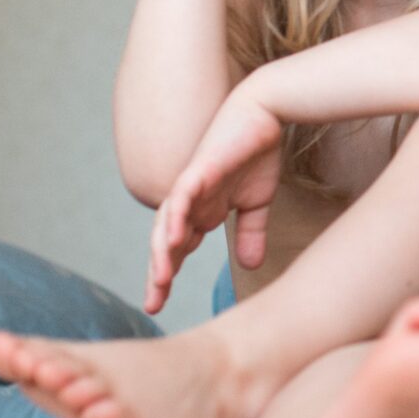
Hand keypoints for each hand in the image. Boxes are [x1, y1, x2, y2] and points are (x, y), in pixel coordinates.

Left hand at [142, 88, 285, 312]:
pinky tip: (176, 238)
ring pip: (167, 223)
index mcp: (200, 211)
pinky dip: (177, 217)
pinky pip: (182, 195)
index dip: (166, 275)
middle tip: (153, 304)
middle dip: (158, 273)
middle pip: (165, 242)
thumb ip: (250, 233)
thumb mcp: (256, 204)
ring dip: (163, 251)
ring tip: (161, 279)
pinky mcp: (199, 170)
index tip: (158, 304)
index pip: (177, 249)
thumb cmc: (257, 153)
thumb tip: (250, 266)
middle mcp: (189, 201)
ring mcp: (191, 185)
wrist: (264, 113)